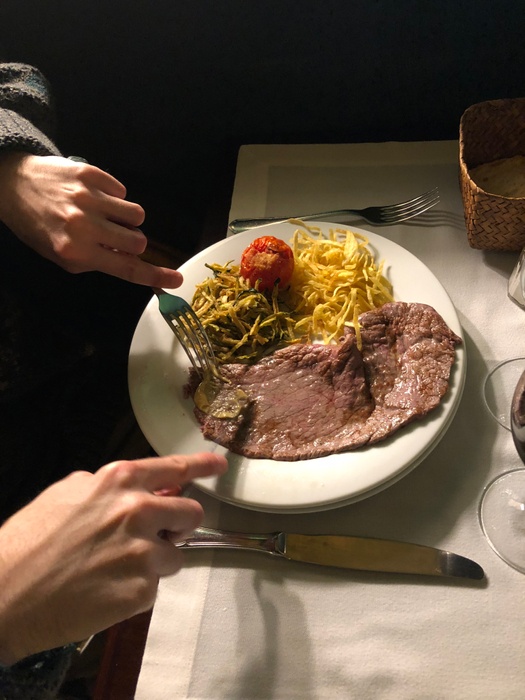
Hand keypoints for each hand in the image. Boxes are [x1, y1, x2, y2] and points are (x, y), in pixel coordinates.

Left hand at [0, 153, 182, 287]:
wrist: (11, 186)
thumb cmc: (37, 226)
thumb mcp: (61, 255)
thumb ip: (96, 260)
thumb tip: (129, 258)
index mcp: (75, 252)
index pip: (125, 268)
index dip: (155, 276)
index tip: (177, 280)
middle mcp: (83, 226)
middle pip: (138, 240)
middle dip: (133, 242)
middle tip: (115, 237)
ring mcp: (88, 198)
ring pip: (136, 214)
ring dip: (127, 219)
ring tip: (106, 214)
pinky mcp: (90, 175)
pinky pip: (123, 192)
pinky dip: (114, 197)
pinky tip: (94, 196)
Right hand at [0, 452, 226, 664]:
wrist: (2, 595)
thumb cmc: (28, 542)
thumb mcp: (67, 493)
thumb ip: (111, 487)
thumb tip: (145, 490)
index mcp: (119, 481)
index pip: (175, 469)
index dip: (201, 466)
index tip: (218, 467)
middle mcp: (138, 511)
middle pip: (192, 514)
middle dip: (178, 526)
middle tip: (153, 537)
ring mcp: (143, 552)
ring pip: (176, 555)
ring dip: (154, 561)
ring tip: (113, 568)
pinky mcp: (141, 591)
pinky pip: (155, 586)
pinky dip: (136, 588)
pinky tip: (105, 589)